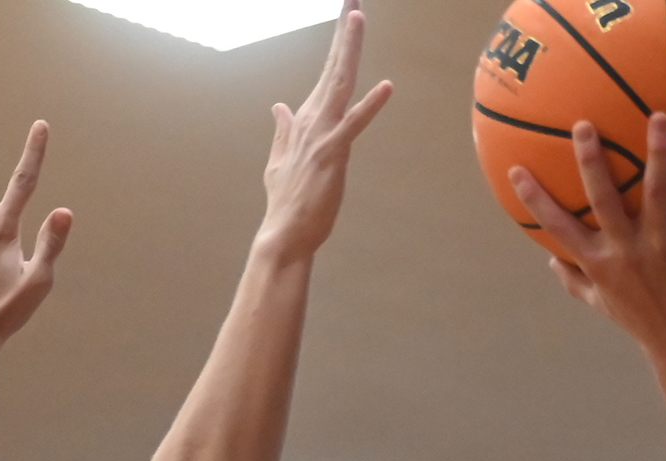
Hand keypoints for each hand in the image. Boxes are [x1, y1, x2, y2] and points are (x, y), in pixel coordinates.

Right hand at [257, 0, 394, 260]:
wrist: (284, 234)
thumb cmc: (287, 201)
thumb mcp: (280, 160)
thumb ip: (282, 131)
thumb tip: (279, 106)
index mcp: (305, 120)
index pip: (327, 73)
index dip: (339, 43)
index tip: (349, 13)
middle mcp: (312, 120)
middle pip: (333, 68)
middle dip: (345, 32)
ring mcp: (322, 135)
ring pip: (340, 84)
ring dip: (349, 50)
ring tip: (356, 17)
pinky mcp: (333, 154)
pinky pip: (354, 124)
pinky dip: (371, 105)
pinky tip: (386, 86)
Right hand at [511, 115, 665, 355]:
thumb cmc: (642, 321)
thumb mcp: (602, 305)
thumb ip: (575, 282)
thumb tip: (550, 261)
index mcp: (599, 264)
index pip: (558, 228)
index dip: (535, 200)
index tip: (517, 170)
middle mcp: (626, 251)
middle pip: (604, 199)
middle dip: (591, 161)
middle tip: (584, 124)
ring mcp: (660, 246)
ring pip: (657, 192)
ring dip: (658, 153)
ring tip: (659, 116)